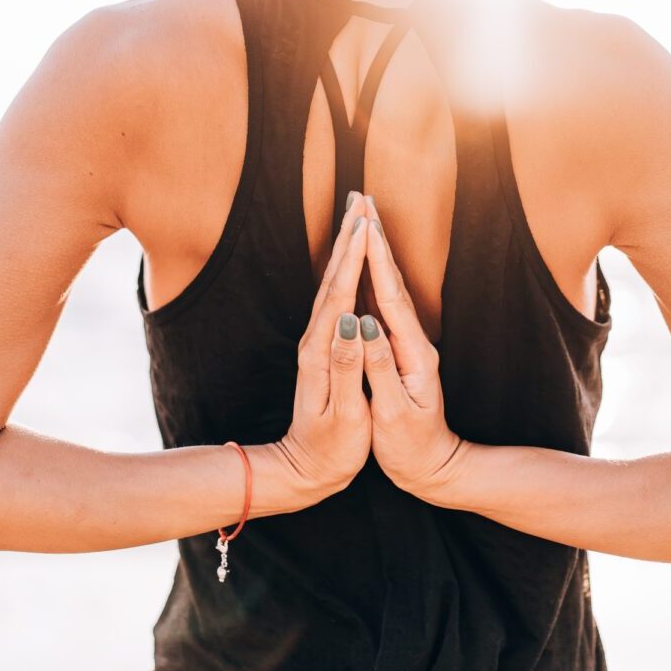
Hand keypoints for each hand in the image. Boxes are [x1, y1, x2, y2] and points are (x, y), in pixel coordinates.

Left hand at [275, 192, 372, 498]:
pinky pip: (336, 298)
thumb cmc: (330, 451)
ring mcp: (316, 343)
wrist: (303, 472)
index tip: (367, 223)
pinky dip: (344, 271)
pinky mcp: (322, 349)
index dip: (355, 258)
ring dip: (345, 248)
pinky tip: (352, 260)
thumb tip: (351, 324)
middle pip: (333, 279)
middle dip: (348, 238)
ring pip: (332, 284)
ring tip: (358, 216)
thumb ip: (347, 368)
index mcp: (321, 353)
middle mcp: (314, 341)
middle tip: (360, 199)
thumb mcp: (344, 415)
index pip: (341, 296)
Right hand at [357, 195, 466, 496]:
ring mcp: (408, 344)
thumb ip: (380, 369)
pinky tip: (361, 263)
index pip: (390, 298)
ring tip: (361, 218)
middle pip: (392, 280)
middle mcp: (414, 341)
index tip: (363, 225)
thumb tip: (365, 327)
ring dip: (375, 251)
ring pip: (388, 287)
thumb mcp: (394, 414)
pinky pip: (382, 303)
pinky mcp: (400, 351)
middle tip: (361, 200)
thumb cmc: (412, 448)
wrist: (436, 469)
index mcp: (413, 353)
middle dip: (375, 239)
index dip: (375, 259)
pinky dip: (372, 276)